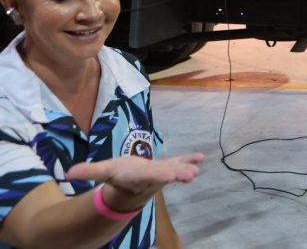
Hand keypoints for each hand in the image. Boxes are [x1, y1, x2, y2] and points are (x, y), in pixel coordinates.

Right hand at [67, 153, 202, 211]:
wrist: (129, 187)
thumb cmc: (117, 176)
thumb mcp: (103, 171)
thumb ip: (89, 171)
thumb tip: (68, 173)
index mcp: (137, 176)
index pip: (148, 176)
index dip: (159, 175)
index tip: (169, 175)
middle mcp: (152, 177)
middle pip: (165, 175)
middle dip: (177, 175)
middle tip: (190, 176)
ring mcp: (162, 172)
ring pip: (175, 171)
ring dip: (186, 169)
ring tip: (196, 170)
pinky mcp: (169, 167)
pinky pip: (180, 162)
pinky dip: (189, 159)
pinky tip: (201, 157)